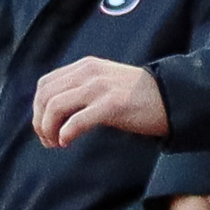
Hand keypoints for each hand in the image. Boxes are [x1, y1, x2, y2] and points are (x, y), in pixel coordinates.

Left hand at [32, 54, 171, 149]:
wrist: (171, 97)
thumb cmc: (138, 96)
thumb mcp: (105, 81)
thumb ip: (82, 88)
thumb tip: (55, 111)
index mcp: (85, 67)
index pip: (45, 85)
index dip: (37, 109)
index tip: (44, 127)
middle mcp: (89, 73)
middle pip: (45, 97)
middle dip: (40, 122)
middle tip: (48, 140)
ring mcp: (100, 88)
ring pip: (55, 107)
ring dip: (49, 129)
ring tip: (56, 143)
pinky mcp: (111, 105)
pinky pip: (76, 121)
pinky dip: (65, 134)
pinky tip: (67, 142)